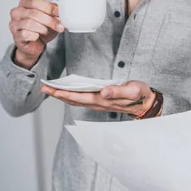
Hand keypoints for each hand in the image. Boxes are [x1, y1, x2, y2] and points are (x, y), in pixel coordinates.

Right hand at [9, 0, 63, 68]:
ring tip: (46, 31)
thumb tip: (59, 9)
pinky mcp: (16, 36)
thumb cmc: (41, 29)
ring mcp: (14, 24)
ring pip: (30, 23)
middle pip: (34, 13)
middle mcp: (17, 12)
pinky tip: (37, 36)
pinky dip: (35, 36)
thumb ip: (53, 11)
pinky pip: (26, 34)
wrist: (36, 44)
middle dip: (49, 20)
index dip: (49, 8)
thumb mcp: (50, 17)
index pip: (35, 2)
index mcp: (24, 3)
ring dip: (43, 28)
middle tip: (59, 26)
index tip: (59, 13)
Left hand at [40, 80, 155, 115]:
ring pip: (76, 100)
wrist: (147, 103)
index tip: (52, 89)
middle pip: (74, 99)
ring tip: (51, 89)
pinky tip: (68, 90)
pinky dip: (72, 95)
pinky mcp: (101, 100)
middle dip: (58, 94)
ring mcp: (99, 102)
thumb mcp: (132, 90)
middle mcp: (99, 103)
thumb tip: (103, 92)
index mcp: (104, 100)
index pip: (79, 97)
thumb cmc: (140, 95)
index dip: (64, 93)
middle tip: (44, 88)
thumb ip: (118, 91)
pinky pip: (82, 98)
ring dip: (63, 95)